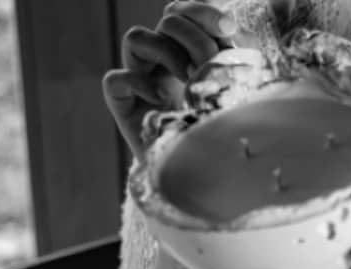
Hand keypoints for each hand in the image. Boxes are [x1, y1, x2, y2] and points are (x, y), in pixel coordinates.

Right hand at [101, 0, 237, 159]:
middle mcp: (160, 57)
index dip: (203, 12)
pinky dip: (140, 85)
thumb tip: (234, 28)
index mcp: (187, 48)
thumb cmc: (220, 128)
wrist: (200, 170)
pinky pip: (115, 79)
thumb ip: (235, 58)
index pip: (185, 11)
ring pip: (137, 37)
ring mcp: (139, 76)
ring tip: (189, 80)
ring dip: (168, 54)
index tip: (229, 29)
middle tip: (210, 67)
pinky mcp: (121, 102)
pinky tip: (164, 102)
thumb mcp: (235, 90)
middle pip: (167, 20)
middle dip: (194, 39)